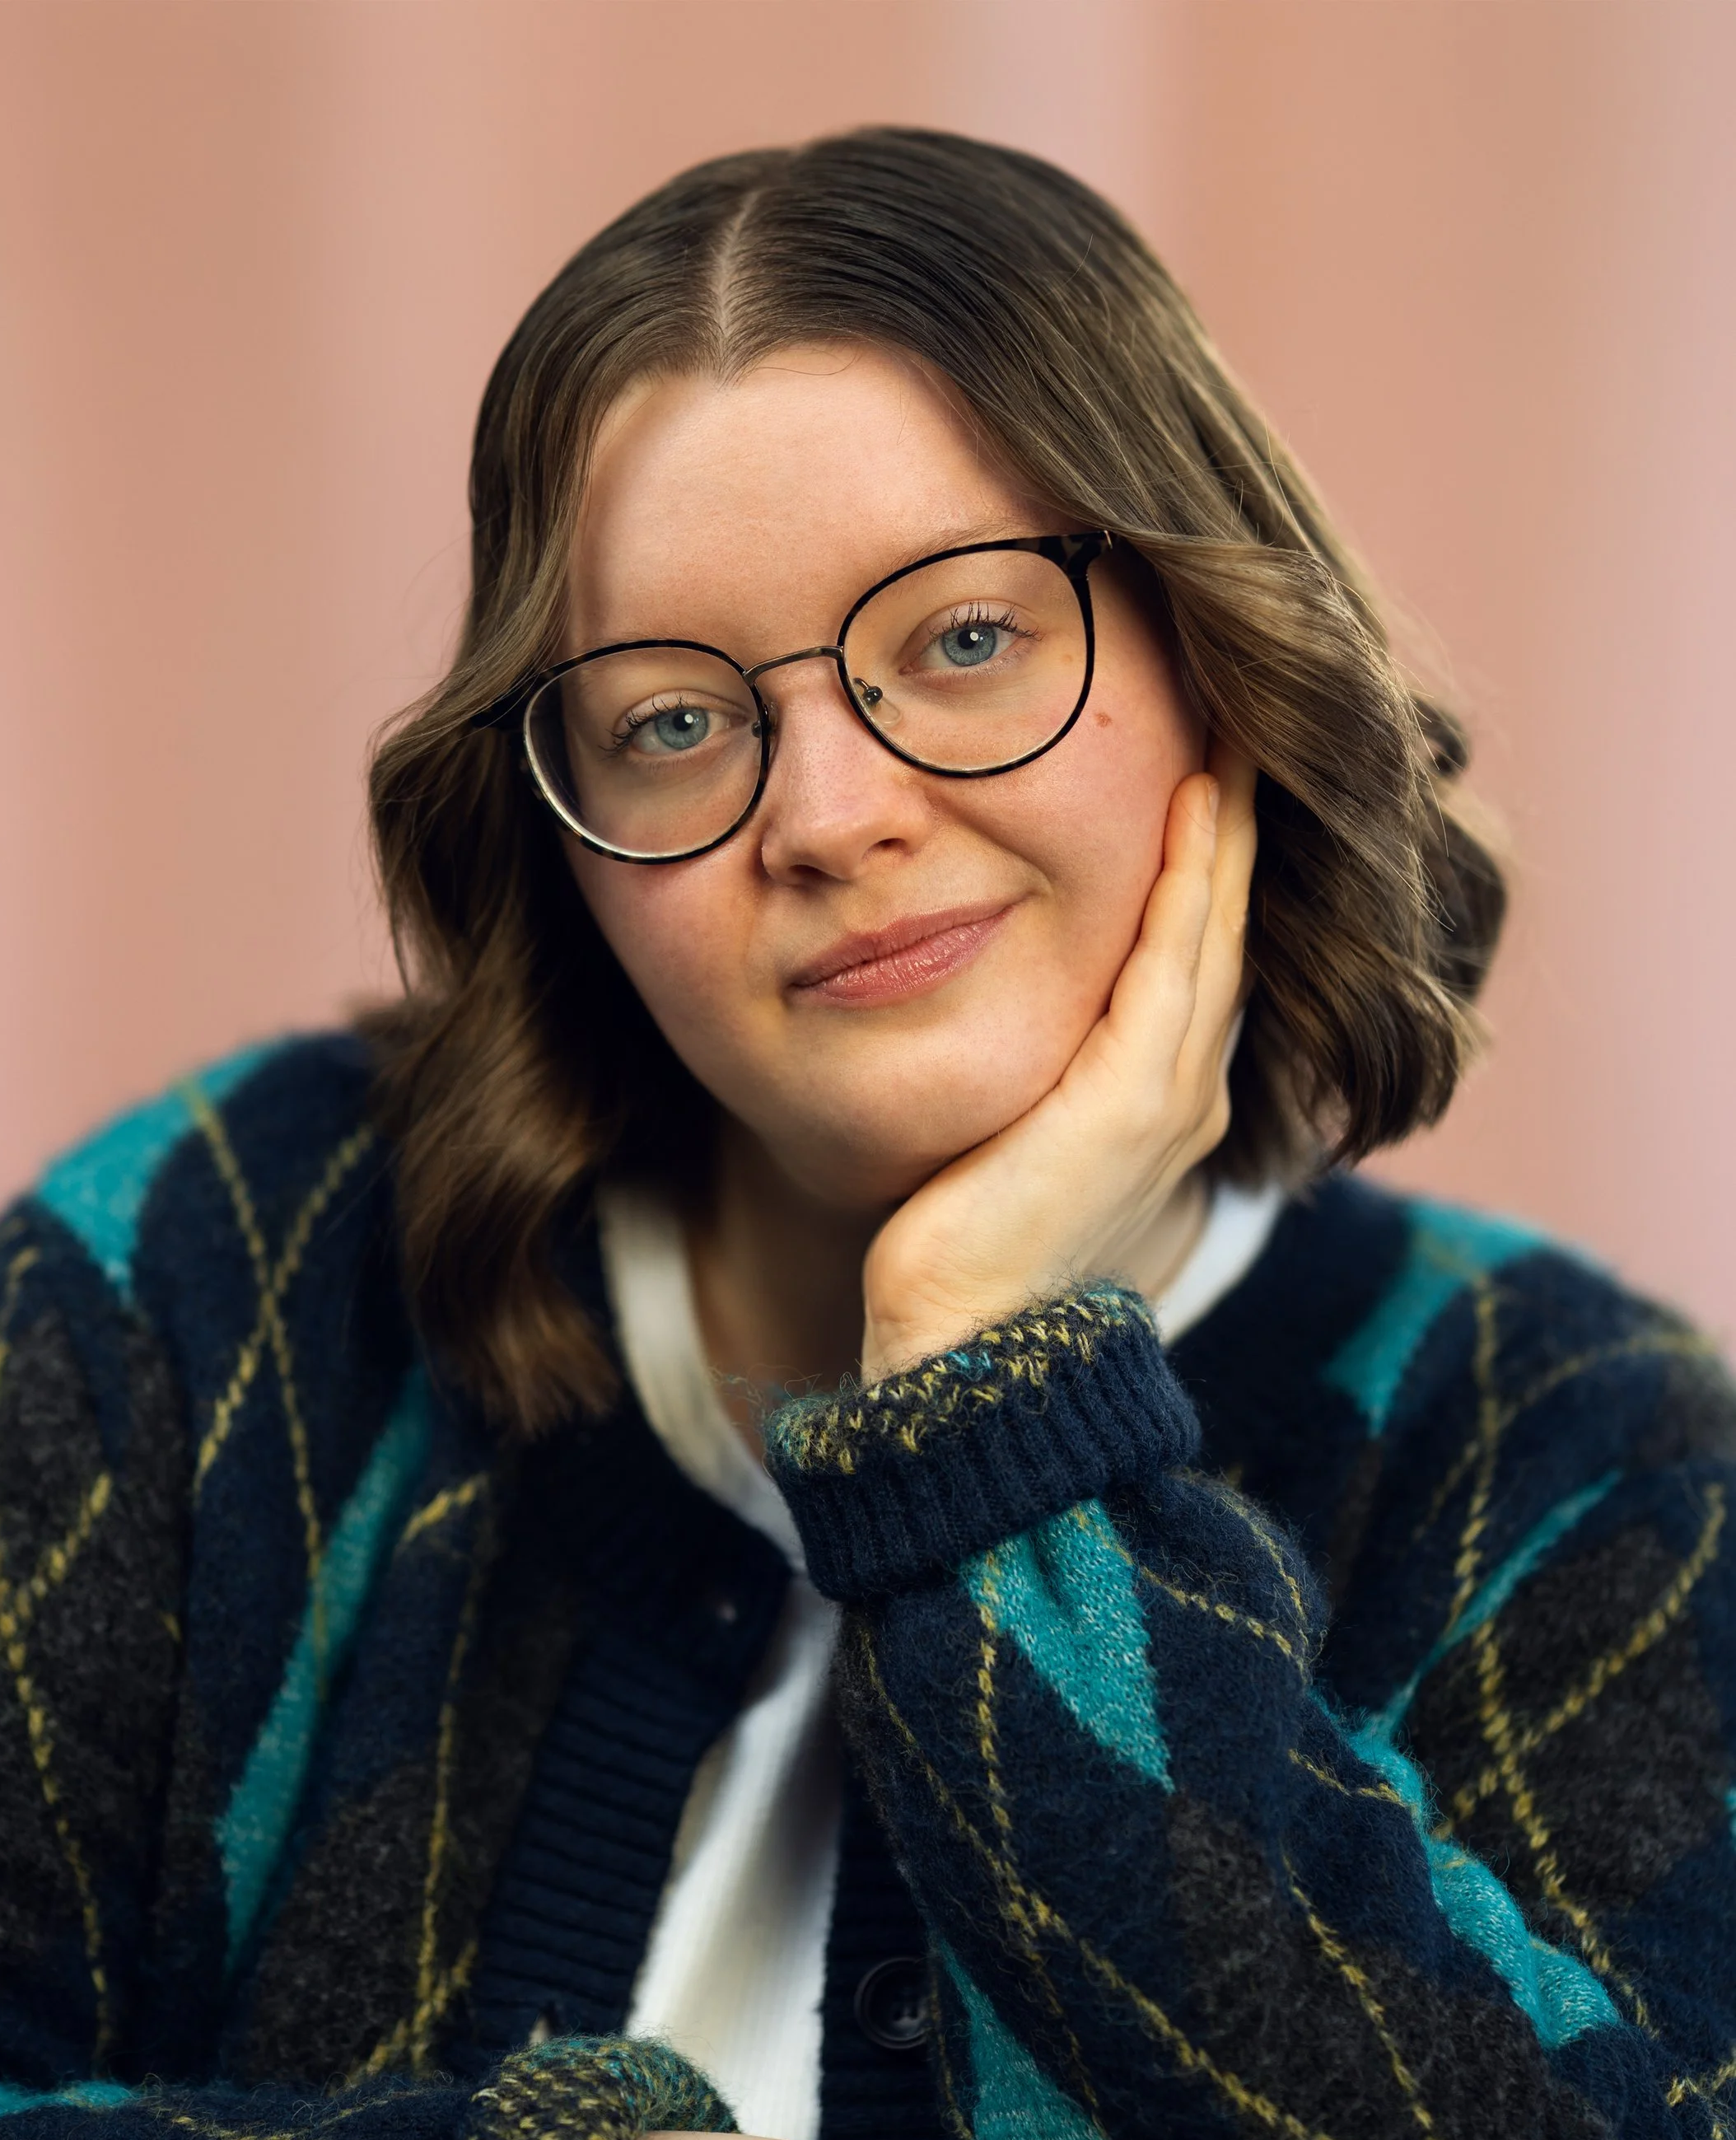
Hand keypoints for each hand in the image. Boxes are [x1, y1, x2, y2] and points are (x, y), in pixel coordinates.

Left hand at [860, 746, 1256, 1378]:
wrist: (963, 1361)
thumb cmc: (961, 1266)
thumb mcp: (999, 1151)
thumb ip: (1015, 1086)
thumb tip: (983, 1042)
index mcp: (1152, 1106)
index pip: (1189, 956)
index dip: (1202, 863)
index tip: (1198, 770)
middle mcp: (1183, 1095)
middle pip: (1221, 926)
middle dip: (1231, 822)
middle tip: (1241, 714)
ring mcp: (1171, 1098)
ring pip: (1214, 926)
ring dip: (1226, 823)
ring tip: (1236, 726)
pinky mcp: (1136, 1102)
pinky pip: (1180, 958)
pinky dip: (1196, 874)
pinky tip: (1197, 797)